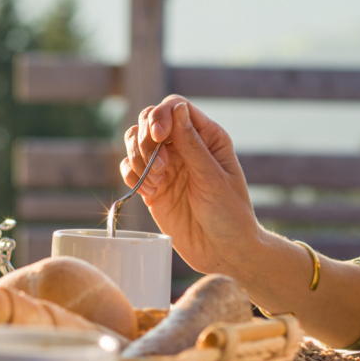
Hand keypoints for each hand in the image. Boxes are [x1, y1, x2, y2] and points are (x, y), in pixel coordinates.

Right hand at [120, 96, 262, 274]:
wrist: (224, 253)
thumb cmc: (230, 214)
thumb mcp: (213, 178)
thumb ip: (192, 144)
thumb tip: (177, 108)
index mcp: (207, 137)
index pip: (175, 108)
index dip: (161, 115)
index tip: (159, 136)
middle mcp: (184, 146)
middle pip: (149, 120)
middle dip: (145, 139)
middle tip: (160, 167)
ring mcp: (166, 166)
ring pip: (135, 142)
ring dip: (137, 157)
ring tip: (156, 181)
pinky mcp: (152, 187)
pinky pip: (129, 169)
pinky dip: (132, 175)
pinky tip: (151, 192)